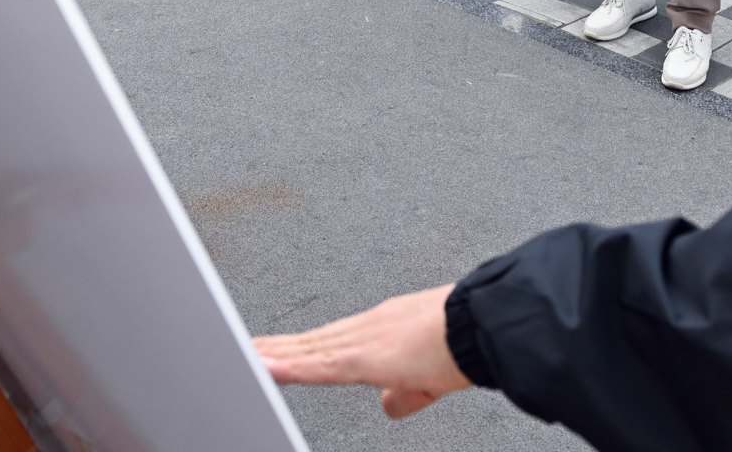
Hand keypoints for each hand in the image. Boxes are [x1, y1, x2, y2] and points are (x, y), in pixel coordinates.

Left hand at [255, 284, 469, 420]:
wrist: (488, 324)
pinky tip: (265, 367)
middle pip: (310, 341)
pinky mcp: (366, 356)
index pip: (330, 340)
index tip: (274, 349)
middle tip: (242, 349)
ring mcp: (364, 338)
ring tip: (242, 358)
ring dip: (273, 355)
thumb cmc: (470, 340)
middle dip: (276, 348)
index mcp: (384, 327)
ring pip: (307, 350)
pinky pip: (319, 365)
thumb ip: (408, 392)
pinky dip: (289, 368)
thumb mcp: (433, 376)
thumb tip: (389, 407)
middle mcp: (368, 326)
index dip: (299, 347)